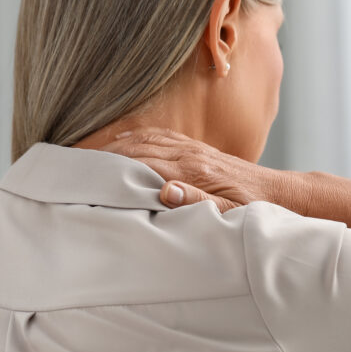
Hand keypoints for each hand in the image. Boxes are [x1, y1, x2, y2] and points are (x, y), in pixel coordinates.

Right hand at [98, 127, 281, 212]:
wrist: (278, 194)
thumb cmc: (253, 210)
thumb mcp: (229, 215)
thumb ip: (198, 204)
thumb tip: (165, 191)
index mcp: (193, 171)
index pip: (141, 165)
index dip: (109, 169)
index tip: (82, 174)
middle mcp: (189, 154)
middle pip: (136, 148)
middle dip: (102, 154)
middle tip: (72, 163)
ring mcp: (192, 148)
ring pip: (144, 139)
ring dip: (114, 144)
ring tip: (85, 153)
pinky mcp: (196, 148)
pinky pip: (159, 137)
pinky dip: (135, 138)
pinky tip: (120, 142)